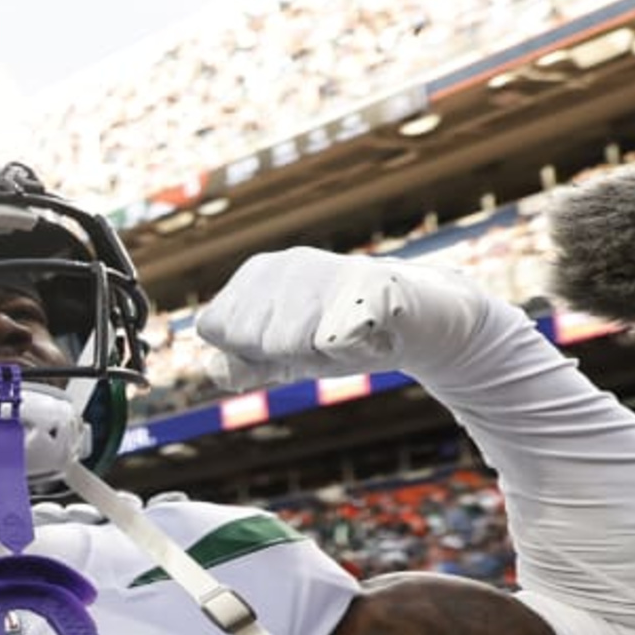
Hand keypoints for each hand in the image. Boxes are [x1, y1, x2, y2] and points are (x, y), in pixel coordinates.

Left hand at [193, 247, 533, 391]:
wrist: (421, 322)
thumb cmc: (343, 337)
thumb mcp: (283, 354)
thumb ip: (243, 363)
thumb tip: (213, 371)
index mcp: (255, 273)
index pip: (215, 330)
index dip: (251, 351)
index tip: (288, 339)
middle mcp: (285, 263)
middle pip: (252, 341)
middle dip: (286, 355)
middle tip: (322, 336)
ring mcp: (326, 268)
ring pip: (285, 343)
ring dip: (319, 355)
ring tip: (345, 334)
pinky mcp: (367, 283)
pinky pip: (333, 342)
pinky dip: (352, 351)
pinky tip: (371, 333)